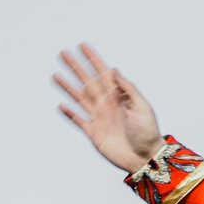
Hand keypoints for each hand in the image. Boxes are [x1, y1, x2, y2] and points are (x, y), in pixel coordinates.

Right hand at [54, 45, 164, 173]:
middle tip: (63, 54)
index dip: (93, 59)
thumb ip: (127, 89)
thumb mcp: (142, 107)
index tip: (82, 45)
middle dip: (76, 68)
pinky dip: (69, 114)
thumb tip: (114, 70)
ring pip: (79, 98)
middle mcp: (107, 104)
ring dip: (67, 87)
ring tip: (55, 76)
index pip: (103, 73)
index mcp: (119, 96)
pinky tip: (61, 105)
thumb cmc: (148, 133)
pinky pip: (79, 121)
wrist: (145, 158)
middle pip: (87, 82)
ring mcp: (100, 118)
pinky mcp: (94, 133)